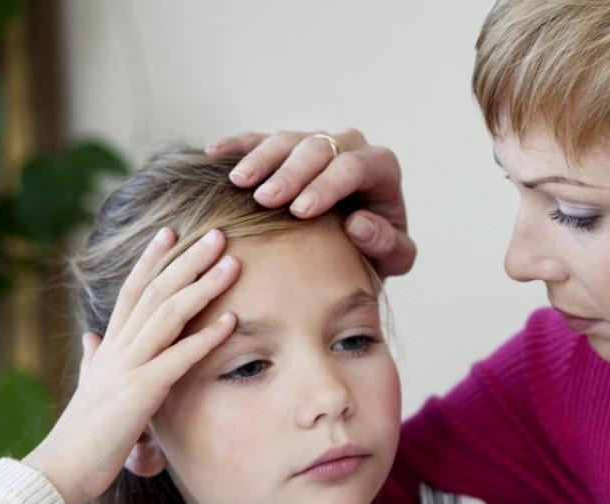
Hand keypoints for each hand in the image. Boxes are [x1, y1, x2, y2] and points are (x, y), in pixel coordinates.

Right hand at [23, 228, 238, 503]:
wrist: (61, 468)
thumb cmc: (82, 434)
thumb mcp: (90, 388)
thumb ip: (94, 359)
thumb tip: (90, 335)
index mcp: (109, 346)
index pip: (132, 291)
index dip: (152, 260)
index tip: (172, 231)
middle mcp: (117, 348)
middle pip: (155, 291)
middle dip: (187, 260)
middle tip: (217, 234)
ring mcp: (128, 367)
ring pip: (168, 314)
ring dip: (202, 286)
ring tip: (231, 263)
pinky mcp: (140, 392)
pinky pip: (178, 357)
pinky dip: (206, 337)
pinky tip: (232, 320)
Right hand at [206, 129, 415, 276]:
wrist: (361, 248)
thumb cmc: (379, 253)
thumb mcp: (395, 259)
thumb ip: (388, 244)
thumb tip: (359, 223)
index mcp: (381, 168)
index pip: (354, 167)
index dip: (326, 186)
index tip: (301, 211)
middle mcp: (350, 146)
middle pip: (318, 147)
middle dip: (291, 173)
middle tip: (266, 200)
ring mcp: (317, 142)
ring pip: (287, 139)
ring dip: (261, 159)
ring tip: (238, 182)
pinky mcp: (288, 148)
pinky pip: (260, 139)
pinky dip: (238, 145)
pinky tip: (214, 151)